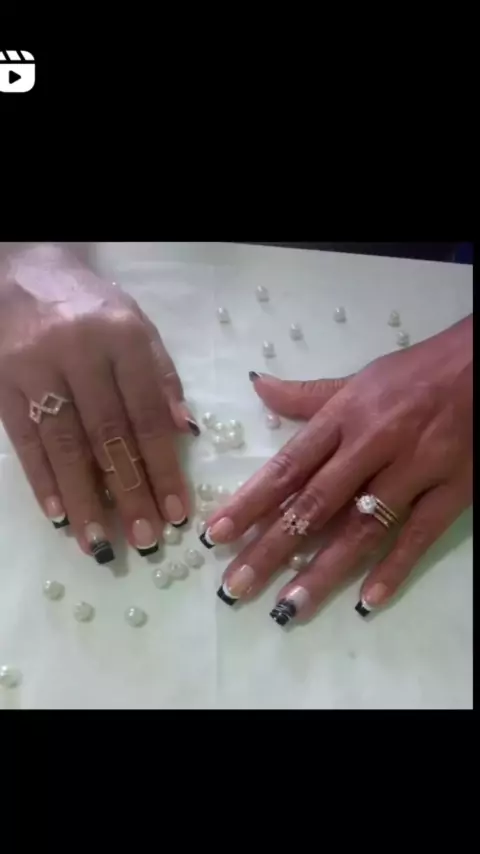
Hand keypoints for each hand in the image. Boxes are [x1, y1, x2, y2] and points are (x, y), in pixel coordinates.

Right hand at [0, 244, 198, 562]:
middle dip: (129, 492)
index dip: (163, 467)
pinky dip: (41, 481)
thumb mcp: (137, 326)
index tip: (177, 512)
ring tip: (100, 542)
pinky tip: (58, 514)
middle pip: (107, 435)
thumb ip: (160, 376)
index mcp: (122, 339)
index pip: (147, 414)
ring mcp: (35, 370)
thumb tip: (185, 433)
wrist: (21, 273)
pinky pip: (24, 440)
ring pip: (63, 445)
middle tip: (145, 540)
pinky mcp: (2, 384)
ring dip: (83, 499)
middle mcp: (78, 354)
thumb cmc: (90, 307)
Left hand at [202, 316, 471, 624]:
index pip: (289, 465)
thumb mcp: (360, 378)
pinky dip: (394, 569)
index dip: (251, 501)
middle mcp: (373, 444)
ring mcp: (415, 471)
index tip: (217, 534)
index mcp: (345, 415)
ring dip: (324, 570)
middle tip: (236, 586)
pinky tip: (368, 602)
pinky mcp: (452, 491)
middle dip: (272, 548)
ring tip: (290, 607)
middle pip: (315, 504)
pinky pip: (419, 536)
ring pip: (362, 527)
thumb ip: (308, 394)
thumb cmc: (418, 373)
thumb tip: (256, 387)